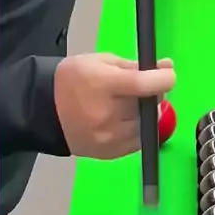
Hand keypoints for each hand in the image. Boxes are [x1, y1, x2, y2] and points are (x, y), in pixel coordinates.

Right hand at [54, 53, 174, 158]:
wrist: (46, 111)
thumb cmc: (73, 80)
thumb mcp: (100, 62)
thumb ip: (134, 66)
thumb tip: (166, 68)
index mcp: (102, 85)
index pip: (142, 84)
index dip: (163, 80)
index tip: (169, 75)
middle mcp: (107, 115)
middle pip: (147, 106)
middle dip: (151, 96)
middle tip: (140, 89)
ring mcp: (109, 137)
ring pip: (145, 125)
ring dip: (144, 115)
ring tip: (125, 106)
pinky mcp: (110, 153)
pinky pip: (137, 141)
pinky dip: (136, 130)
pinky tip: (121, 121)